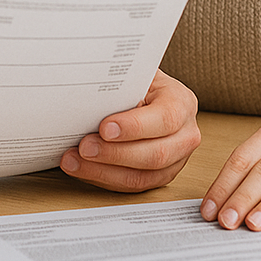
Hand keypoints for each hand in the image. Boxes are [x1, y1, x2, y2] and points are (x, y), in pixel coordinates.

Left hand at [59, 70, 200, 191]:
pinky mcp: (160, 177)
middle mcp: (185, 134)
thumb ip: (120, 84)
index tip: (104, 128)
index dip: (134, 126)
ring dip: (103, 171)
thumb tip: (88, 92)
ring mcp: (176, 160)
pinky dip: (103, 178)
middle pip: (156, 154)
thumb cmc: (138, 83)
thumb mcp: (134, 75)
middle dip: (114, 153)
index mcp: (182, 102)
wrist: (148, 95)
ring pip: (142, 177)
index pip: (165, 118)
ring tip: (74, 161)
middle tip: (84, 146)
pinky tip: (83, 168)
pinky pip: (132, 186)